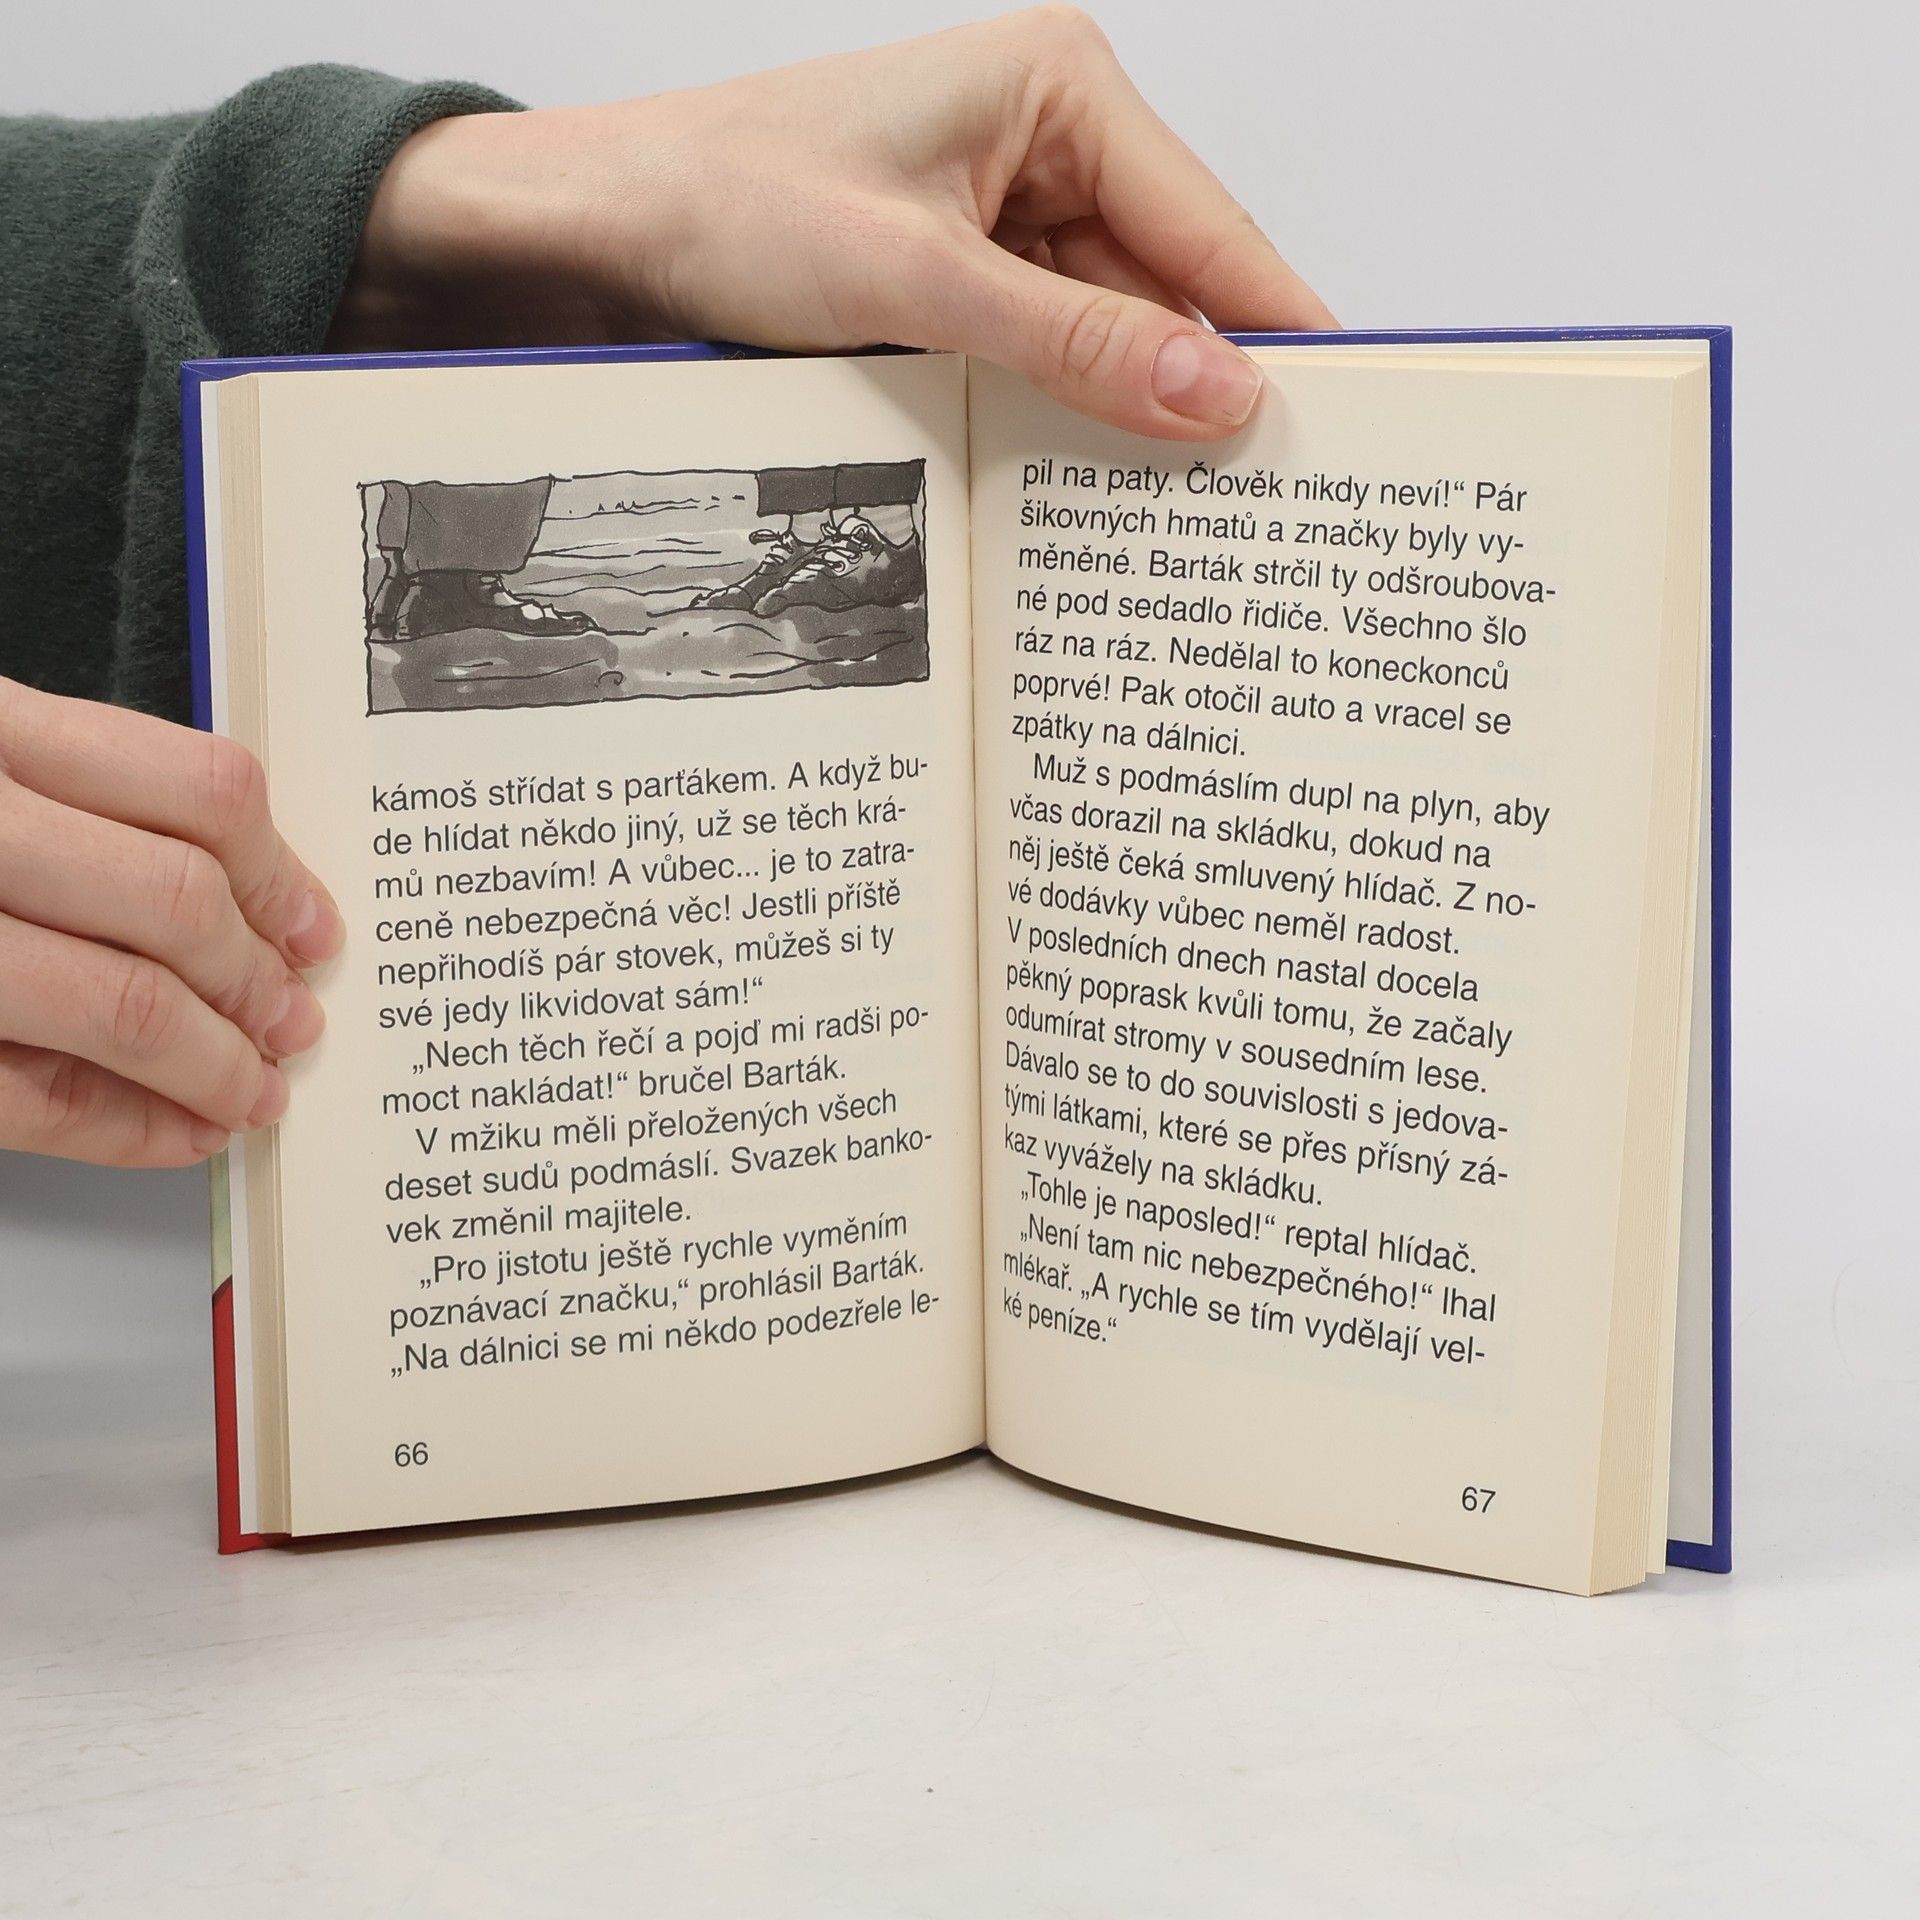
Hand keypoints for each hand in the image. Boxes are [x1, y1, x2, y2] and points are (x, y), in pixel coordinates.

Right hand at [0, 680, 341, 1166]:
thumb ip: (77, 804)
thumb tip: (253, 911)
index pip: (194, 791)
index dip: (279, 875)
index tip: (313, 927)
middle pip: (175, 902)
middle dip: (255, 981)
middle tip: (291, 1019)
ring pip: (121, 1003)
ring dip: (213, 1064)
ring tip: (249, 1086)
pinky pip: (32, 1099)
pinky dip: (128, 1130)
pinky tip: (177, 1133)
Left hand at [335, 6, 1334, 436]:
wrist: (605, 224)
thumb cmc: (729, 200)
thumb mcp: (916, 280)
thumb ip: (1075, 341)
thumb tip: (1218, 394)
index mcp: (1061, 90)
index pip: (1209, 229)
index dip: (1277, 332)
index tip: (1344, 421)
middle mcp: (1052, 140)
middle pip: (1171, 286)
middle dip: (1203, 387)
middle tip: (1264, 501)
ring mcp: (1011, 209)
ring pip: (1114, 329)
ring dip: (1131, 412)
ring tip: (1181, 512)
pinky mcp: (971, 269)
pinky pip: (1053, 348)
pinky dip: (1068, 410)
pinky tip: (1088, 477)